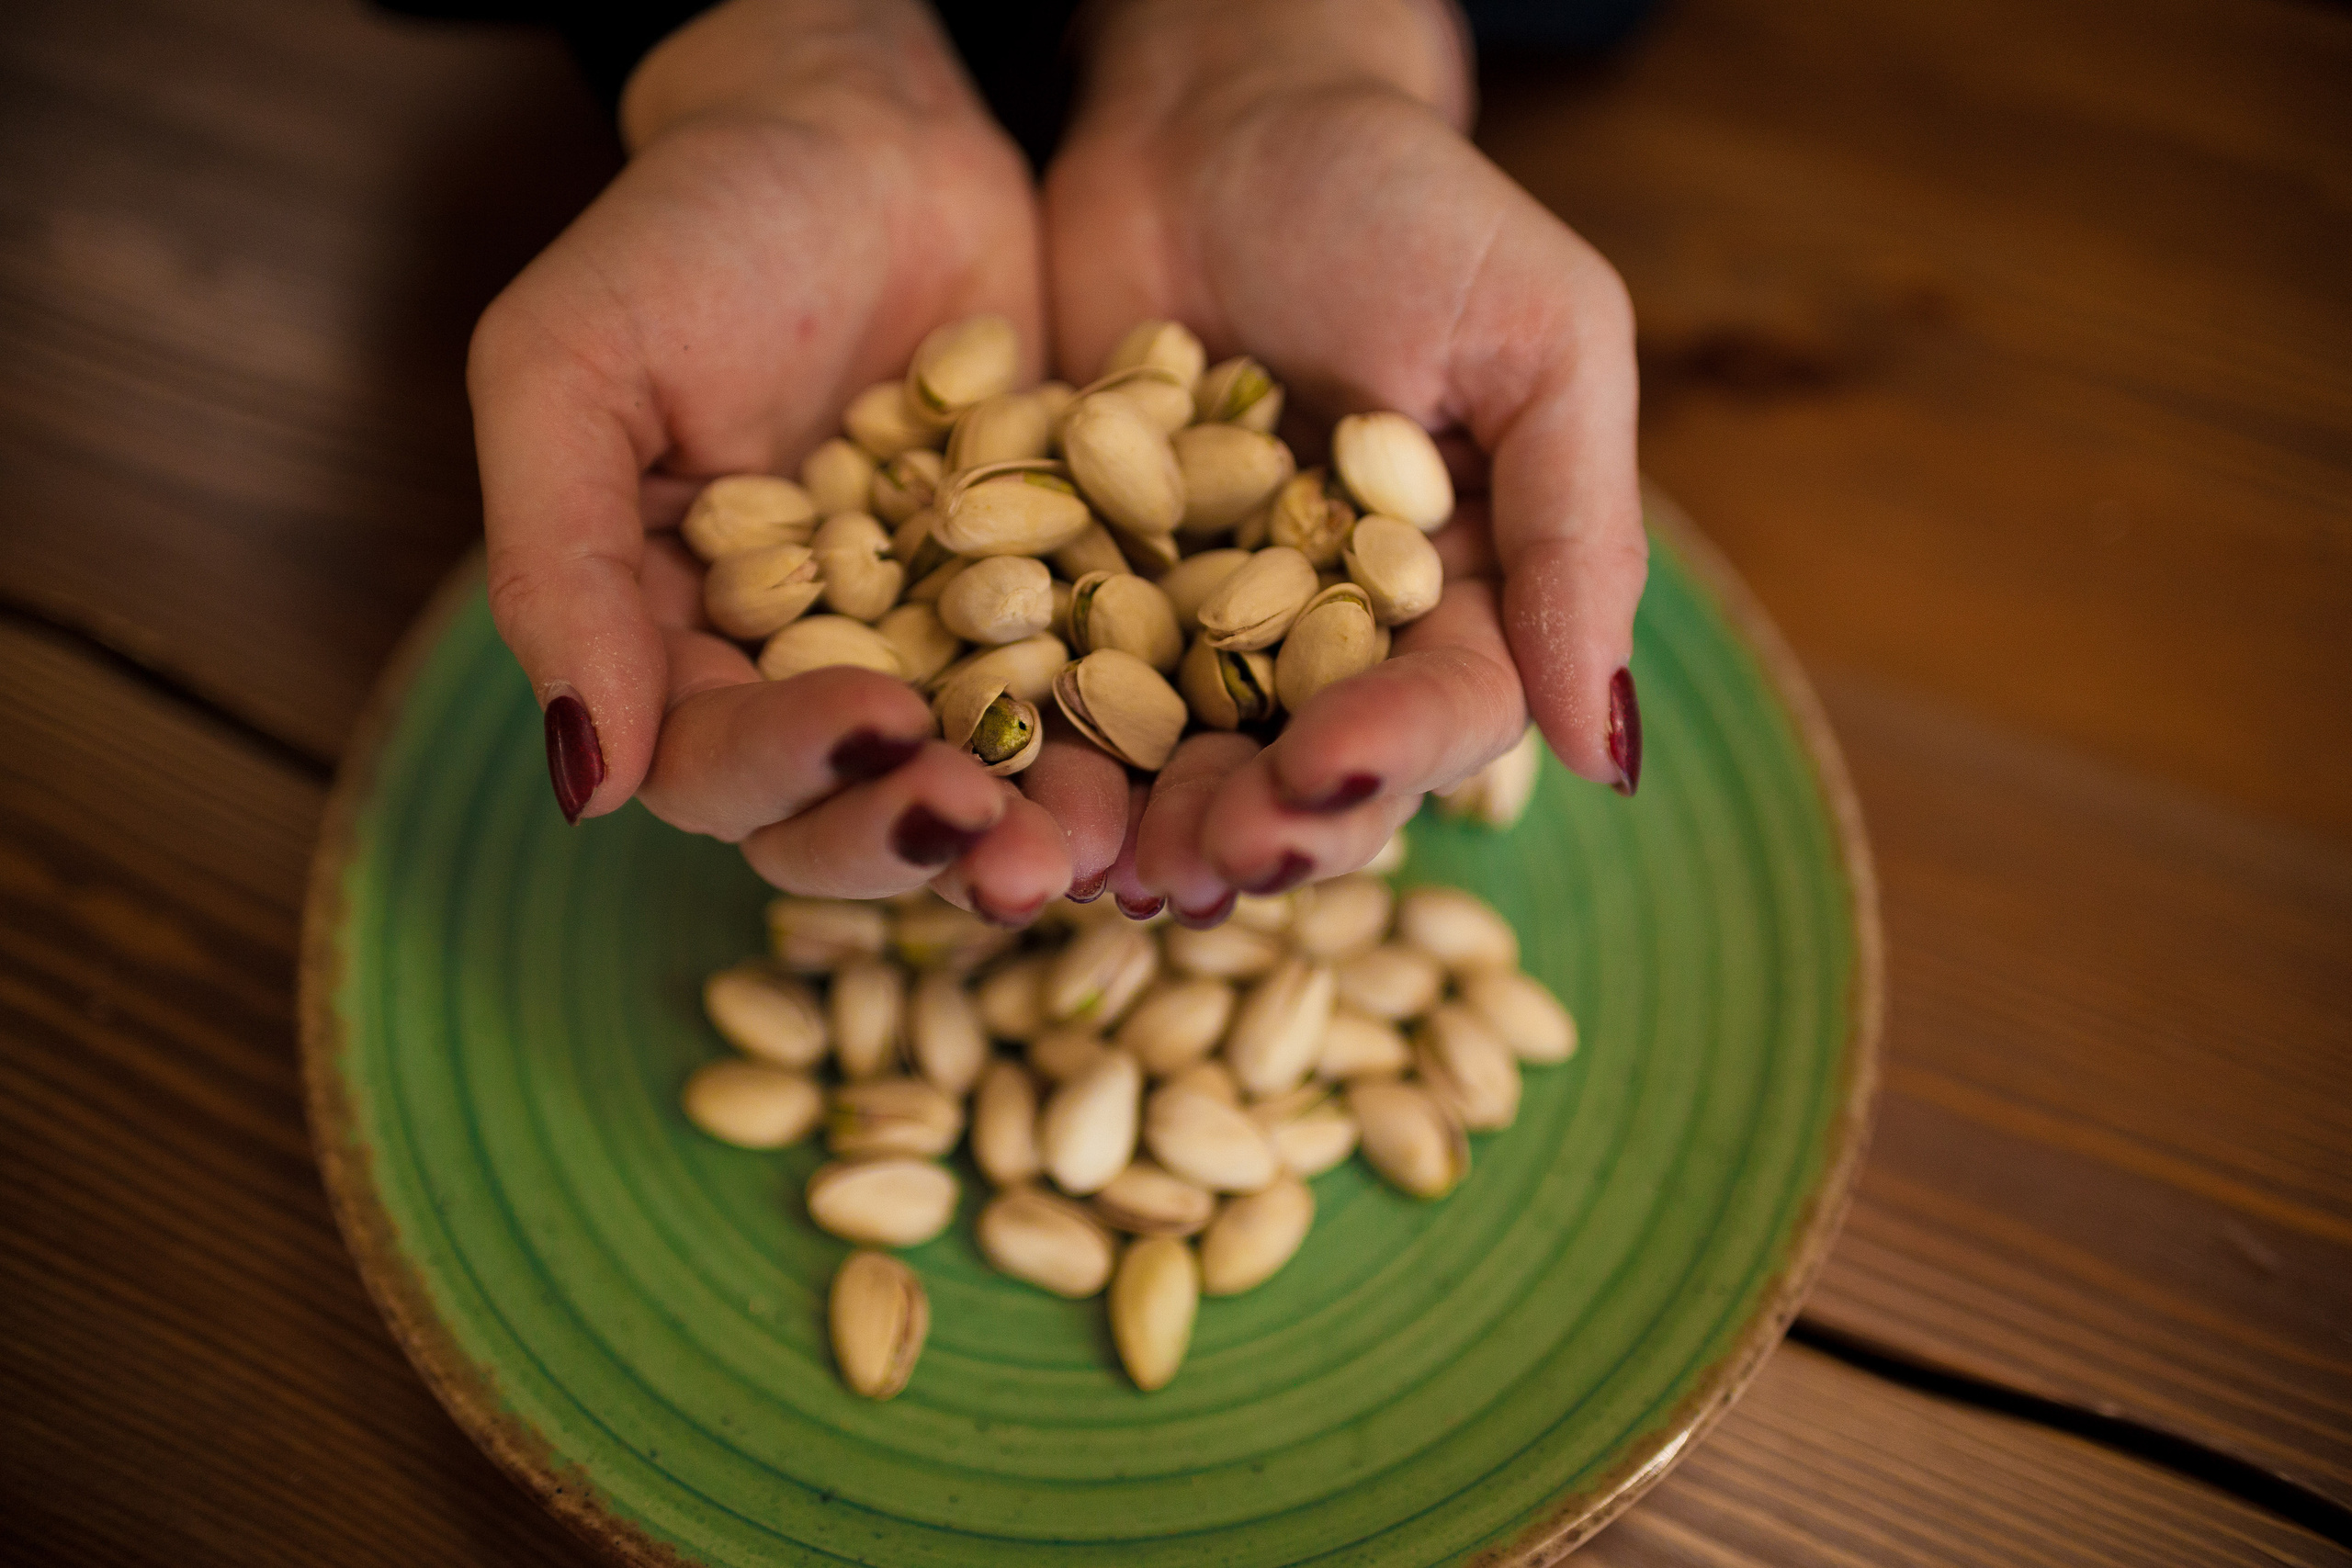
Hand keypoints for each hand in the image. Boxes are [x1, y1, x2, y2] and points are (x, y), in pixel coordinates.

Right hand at [469, 0, 1068, 915]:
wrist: (866, 130)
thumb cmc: (690, 231)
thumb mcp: (572, 368)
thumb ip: (560, 565)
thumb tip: (584, 785)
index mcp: (676, 649)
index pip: (713, 765)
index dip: (789, 768)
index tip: (877, 723)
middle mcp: (804, 679)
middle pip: (844, 816)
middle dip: (914, 835)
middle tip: (998, 833)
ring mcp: (938, 654)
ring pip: (973, 791)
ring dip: (1030, 833)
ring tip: (1097, 846)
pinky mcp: (1053, 614)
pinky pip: (1090, 704)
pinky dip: (1128, 747)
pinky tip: (1186, 766)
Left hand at [1025, 0, 1644, 919]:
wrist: (1213, 117)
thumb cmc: (1401, 202)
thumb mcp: (1539, 333)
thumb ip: (1579, 531)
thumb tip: (1611, 750)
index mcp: (1461, 599)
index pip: (1444, 711)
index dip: (1391, 758)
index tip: (1325, 776)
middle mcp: (1331, 641)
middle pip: (1309, 774)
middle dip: (1260, 825)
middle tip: (1199, 859)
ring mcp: (1198, 627)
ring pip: (1184, 764)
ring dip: (1145, 823)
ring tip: (1098, 864)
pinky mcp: (1081, 594)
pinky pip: (1062, 688)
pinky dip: (1039, 745)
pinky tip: (1000, 787)